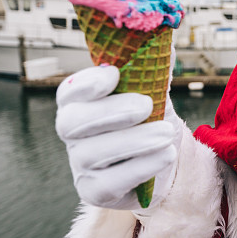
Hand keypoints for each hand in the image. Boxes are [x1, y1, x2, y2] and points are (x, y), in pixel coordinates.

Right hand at [55, 65, 181, 209]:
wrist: (165, 160)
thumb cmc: (152, 120)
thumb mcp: (155, 93)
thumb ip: (155, 71)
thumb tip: (166, 46)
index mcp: (82, 103)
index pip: (69, 92)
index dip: (86, 83)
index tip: (114, 73)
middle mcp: (74, 134)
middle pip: (72, 123)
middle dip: (110, 111)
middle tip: (146, 105)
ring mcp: (80, 165)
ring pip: (92, 153)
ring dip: (133, 141)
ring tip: (167, 133)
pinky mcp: (95, 191)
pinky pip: (110, 182)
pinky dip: (141, 166)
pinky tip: (166, 155)